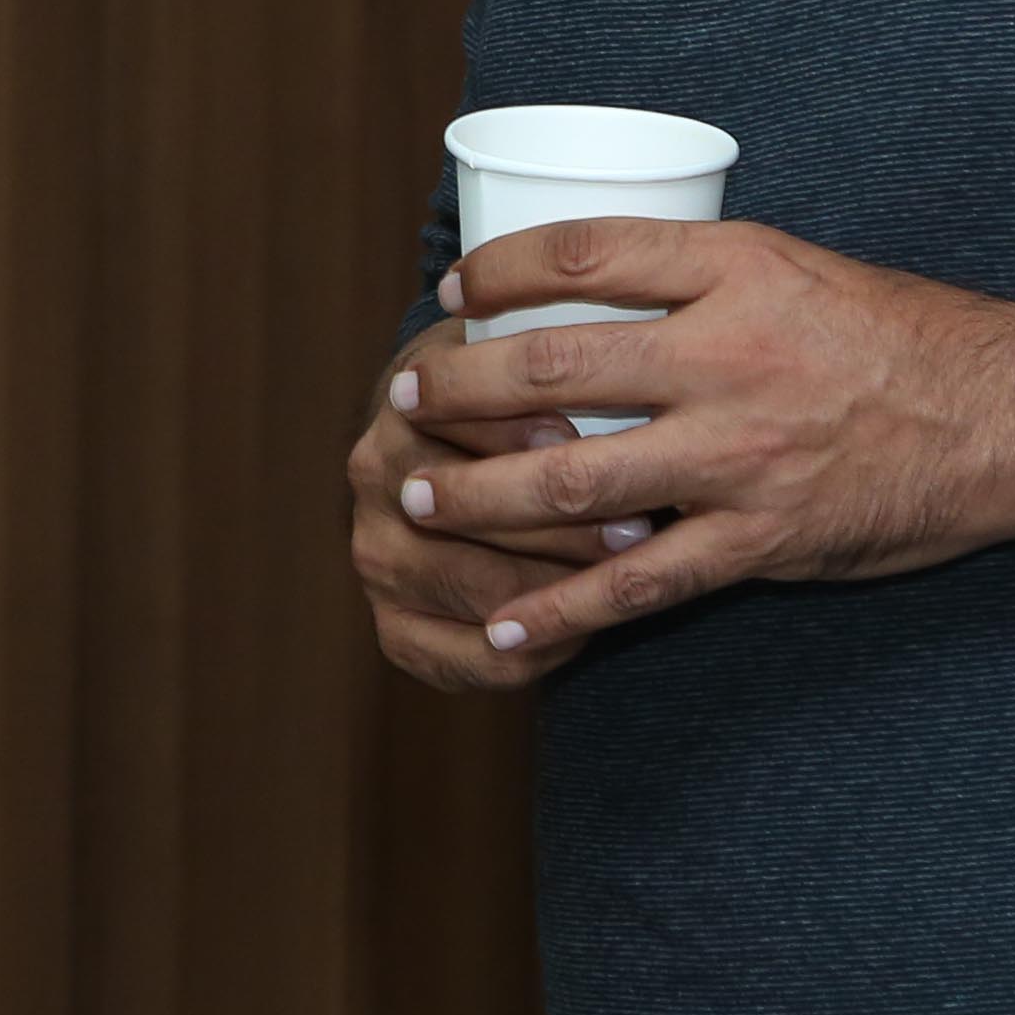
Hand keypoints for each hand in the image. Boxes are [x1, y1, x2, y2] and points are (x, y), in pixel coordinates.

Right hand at [346, 347, 630, 693]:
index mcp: (403, 403)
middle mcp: (373, 479)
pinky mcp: (394, 629)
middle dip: (564, 526)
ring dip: (557, 593)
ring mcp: (377, 558)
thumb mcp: (532, 355)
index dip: (540, 443)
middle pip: (472, 513)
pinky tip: (581, 631)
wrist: (461, 460)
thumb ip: (556, 363)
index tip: (612, 451)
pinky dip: (533, 652)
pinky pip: (468, 658)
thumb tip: (609, 397)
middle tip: (642, 532)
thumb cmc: (524, 399)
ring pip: (477, 589)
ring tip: (623, 580)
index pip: (470, 427)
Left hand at [373, 220, 1014, 682]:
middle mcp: (727, 354)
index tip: (455, 294)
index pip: (579, 252)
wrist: (1008, 417)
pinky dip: (565, 607)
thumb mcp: (796, 266)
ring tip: (419, 502)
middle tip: (402, 399)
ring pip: (573, 476)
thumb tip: (586, 283)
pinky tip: (511, 625)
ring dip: (479, 494)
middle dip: (457, 387)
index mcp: (734, 268)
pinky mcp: (762, 539)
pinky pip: (640, 581)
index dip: (496, 271)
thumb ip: (700, 276)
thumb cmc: (902, 336)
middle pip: (552, 364)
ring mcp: (740, 454)